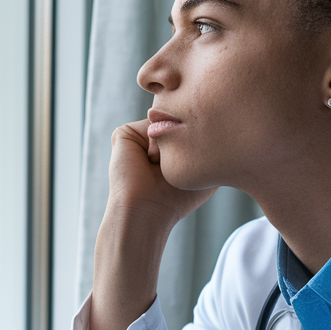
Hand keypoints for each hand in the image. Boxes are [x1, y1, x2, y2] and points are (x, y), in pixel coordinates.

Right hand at [86, 121, 214, 329]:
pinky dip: (153, 144)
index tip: (195, 163)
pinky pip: (147, 124)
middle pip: (180, 118)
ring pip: (164, 120)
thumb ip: (206, 143)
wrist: (146, 211)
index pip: (192, 125)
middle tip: (176, 166)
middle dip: (185, 138)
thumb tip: (198, 118)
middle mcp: (156, 138)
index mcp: (172, 147)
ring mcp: (139, 136)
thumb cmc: (176, 199)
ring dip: (170, 144)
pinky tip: (148, 162)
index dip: (199, 138)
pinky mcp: (124, 135)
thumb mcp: (201, 169)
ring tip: (160, 167)